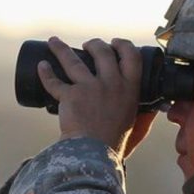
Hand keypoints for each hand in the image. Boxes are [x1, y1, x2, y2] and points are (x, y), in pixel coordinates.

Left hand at [38, 37, 143, 157]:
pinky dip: (45, 73)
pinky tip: (41, 66)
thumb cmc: (113, 141)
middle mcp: (111, 83)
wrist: (94, 152)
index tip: (114, 42)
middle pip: (102, 52)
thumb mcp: (135, 123)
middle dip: (94, 44)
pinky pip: (54, 81)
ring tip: (54, 42)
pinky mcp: (71, 96)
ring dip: (61, 48)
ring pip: (72, 60)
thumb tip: (153, 112)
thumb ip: (143, 115)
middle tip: (87, 45)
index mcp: (129, 88)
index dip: (122, 44)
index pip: (131, 56)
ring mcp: (89, 87)